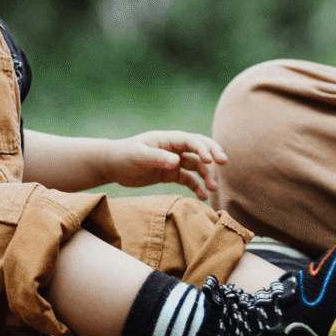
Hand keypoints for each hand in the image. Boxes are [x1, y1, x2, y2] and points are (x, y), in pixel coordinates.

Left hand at [105, 130, 227, 199]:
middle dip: (212, 155)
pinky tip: (203, 196)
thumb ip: (157, 157)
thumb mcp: (138, 156)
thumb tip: (177, 161)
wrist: (112, 165)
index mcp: (167, 139)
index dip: (203, 148)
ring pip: (196, 166)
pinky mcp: (171, 174)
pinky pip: (188, 179)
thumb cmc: (123, 155)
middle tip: (224, 163)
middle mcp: (174, 148)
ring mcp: (174, 161)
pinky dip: (197, 187)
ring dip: (206, 176)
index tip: (211, 160)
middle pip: (199, 149)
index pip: (191, 141)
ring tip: (213, 189)